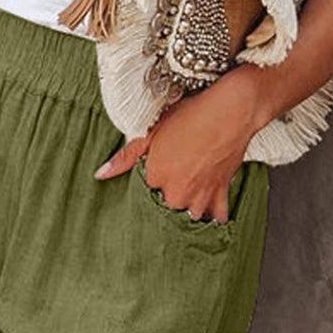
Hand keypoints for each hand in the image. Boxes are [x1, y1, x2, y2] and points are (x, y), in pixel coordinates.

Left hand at [93, 66, 266, 222]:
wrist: (232, 109)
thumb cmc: (192, 115)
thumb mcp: (153, 130)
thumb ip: (126, 156)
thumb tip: (100, 174)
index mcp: (157, 179)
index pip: (145, 197)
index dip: (149, 191)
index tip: (152, 187)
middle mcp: (177, 193)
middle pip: (167, 211)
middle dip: (167, 206)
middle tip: (169, 200)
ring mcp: (200, 196)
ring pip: (189, 218)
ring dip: (188, 215)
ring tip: (185, 212)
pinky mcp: (221, 193)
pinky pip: (217, 217)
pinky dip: (215, 219)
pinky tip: (211, 223)